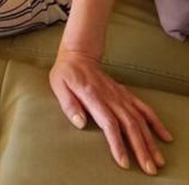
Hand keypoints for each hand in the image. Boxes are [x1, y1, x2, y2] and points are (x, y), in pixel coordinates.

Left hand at [48, 49, 173, 175]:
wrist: (79, 55)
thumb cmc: (66, 72)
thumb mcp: (59, 85)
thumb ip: (69, 104)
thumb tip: (80, 123)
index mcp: (93, 96)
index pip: (108, 122)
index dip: (117, 143)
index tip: (124, 161)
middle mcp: (110, 96)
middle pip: (129, 124)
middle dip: (140, 148)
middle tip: (148, 168)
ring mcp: (120, 95)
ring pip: (140, 119)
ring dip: (150, 139)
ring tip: (158, 159)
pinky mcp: (125, 94)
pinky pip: (143, 108)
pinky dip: (155, 122)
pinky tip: (163, 135)